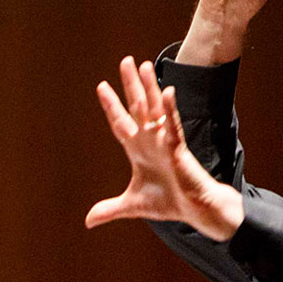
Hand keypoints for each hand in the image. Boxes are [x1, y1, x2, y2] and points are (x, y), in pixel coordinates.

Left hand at [88, 57, 243, 240]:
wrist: (194, 210)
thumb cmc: (168, 202)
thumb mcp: (131, 206)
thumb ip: (109, 209)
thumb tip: (88, 221)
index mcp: (138, 150)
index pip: (121, 122)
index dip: (111, 106)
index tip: (101, 86)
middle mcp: (150, 140)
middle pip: (138, 107)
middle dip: (131, 85)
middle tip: (126, 61)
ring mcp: (164, 141)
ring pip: (155, 109)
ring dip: (150, 88)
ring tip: (144, 65)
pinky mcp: (178, 148)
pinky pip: (174, 125)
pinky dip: (170, 110)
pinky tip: (167, 92)